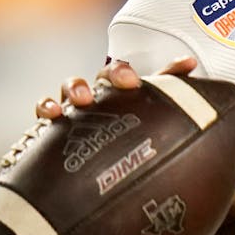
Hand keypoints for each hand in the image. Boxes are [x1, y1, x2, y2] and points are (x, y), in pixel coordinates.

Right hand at [35, 56, 198, 119]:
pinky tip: (52, 115)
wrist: (101, 171)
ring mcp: (72, 109)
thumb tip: (190, 63)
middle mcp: (95, 96)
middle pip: (97, 77)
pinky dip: (46, 106)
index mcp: (117, 91)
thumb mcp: (150, 110)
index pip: (119, 74)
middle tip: (112, 89)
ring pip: (68, 87)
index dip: (124, 73)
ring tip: (81, 101)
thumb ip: (170, 87)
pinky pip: (44, 109)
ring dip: (74, 88)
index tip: (132, 83)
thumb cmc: (127, 133)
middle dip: (101, 79)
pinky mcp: (52, 125)